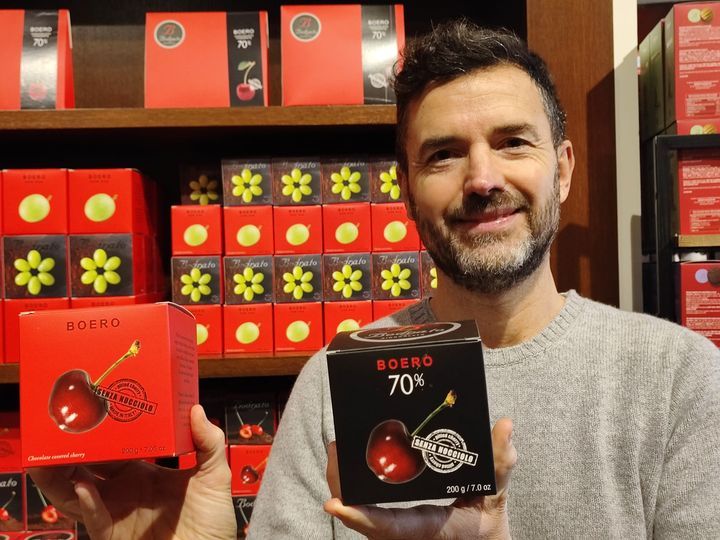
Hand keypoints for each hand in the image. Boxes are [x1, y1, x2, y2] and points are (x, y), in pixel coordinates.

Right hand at [27, 404, 235, 539]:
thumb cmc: (210, 522)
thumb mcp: (214, 476)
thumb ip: (209, 443)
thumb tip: (196, 409)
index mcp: (141, 472)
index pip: (113, 448)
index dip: (99, 432)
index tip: (88, 410)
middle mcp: (122, 490)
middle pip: (86, 467)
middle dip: (68, 450)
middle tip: (53, 430)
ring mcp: (114, 512)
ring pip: (75, 494)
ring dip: (59, 478)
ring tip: (46, 458)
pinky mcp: (112, 535)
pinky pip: (94, 518)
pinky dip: (86, 503)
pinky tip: (83, 487)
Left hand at [324, 417, 515, 539]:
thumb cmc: (488, 525)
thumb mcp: (497, 495)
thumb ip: (501, 463)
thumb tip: (506, 426)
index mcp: (430, 529)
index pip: (390, 528)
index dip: (360, 518)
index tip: (334, 505)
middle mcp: (406, 534)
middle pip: (361, 518)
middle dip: (341, 486)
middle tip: (335, 447)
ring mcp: (397, 531)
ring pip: (359, 513)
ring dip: (343, 483)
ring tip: (338, 447)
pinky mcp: (394, 525)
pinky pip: (367, 509)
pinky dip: (354, 487)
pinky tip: (352, 460)